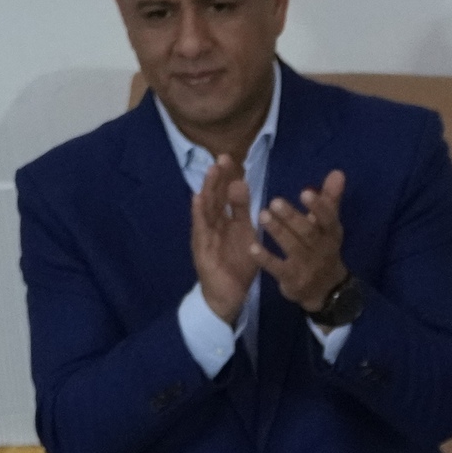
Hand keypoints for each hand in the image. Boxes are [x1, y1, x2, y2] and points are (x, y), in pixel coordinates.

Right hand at [190, 153, 258, 325]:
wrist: (228, 294)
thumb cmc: (238, 265)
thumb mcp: (248, 235)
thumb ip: (248, 212)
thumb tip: (254, 188)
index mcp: (228, 219)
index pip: (226, 193)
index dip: (229, 176)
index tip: (232, 158)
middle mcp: (215, 223)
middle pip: (214, 196)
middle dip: (217, 177)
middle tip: (222, 158)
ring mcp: (206, 234)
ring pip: (206, 208)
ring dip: (207, 189)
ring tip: (211, 172)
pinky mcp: (201, 248)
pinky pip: (200, 229)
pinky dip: (198, 213)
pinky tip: (198, 199)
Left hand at [257, 169, 351, 313]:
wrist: (325, 290)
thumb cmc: (322, 249)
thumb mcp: (328, 226)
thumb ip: (330, 199)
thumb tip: (338, 172)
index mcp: (331, 234)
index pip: (328, 219)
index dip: (318, 207)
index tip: (305, 192)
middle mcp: (321, 250)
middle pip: (308, 233)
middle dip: (292, 217)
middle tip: (275, 201)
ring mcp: (306, 266)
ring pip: (292, 248)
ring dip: (278, 232)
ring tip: (262, 215)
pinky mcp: (292, 280)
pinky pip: (278, 268)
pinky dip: (265, 258)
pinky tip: (252, 247)